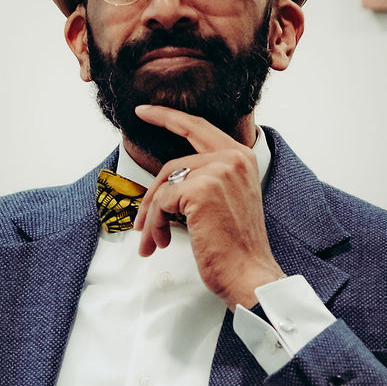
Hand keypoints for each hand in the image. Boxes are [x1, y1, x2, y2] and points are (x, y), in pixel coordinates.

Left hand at [130, 105, 283, 307]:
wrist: (249, 274)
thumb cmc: (237, 248)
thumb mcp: (228, 201)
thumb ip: (207, 180)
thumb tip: (166, 183)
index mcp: (241, 157)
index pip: (197, 127)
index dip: (167, 117)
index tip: (144, 110)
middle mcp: (232, 158)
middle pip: (173, 163)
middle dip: (150, 193)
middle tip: (137, 219)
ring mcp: (217, 171)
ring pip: (164, 187)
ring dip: (152, 217)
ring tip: (154, 240)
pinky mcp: (200, 190)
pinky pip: (161, 203)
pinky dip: (154, 225)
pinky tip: (161, 242)